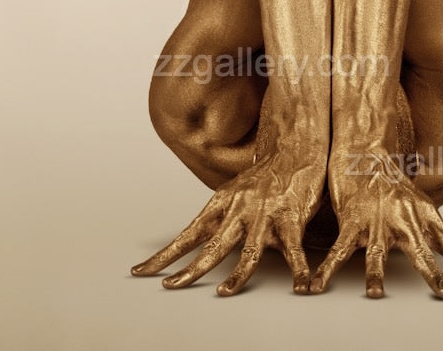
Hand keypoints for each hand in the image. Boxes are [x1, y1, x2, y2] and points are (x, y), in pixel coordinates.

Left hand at [131, 148, 326, 294]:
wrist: (294, 150)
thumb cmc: (264, 176)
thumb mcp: (235, 192)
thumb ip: (220, 217)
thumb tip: (198, 239)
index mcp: (223, 204)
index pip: (188, 234)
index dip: (165, 254)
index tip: (142, 270)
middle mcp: (240, 210)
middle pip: (212, 245)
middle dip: (191, 269)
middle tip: (171, 285)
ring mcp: (265, 215)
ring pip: (248, 252)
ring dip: (236, 276)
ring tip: (224, 292)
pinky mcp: (290, 219)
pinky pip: (294, 252)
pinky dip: (297, 271)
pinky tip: (300, 286)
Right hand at [311, 147, 442, 298]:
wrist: (365, 150)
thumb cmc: (392, 181)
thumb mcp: (419, 201)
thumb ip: (431, 226)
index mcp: (425, 216)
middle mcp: (405, 220)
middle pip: (422, 252)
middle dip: (434, 276)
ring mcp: (378, 221)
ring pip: (378, 252)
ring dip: (376, 275)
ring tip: (376, 294)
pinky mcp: (352, 221)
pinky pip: (340, 250)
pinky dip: (328, 269)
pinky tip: (318, 285)